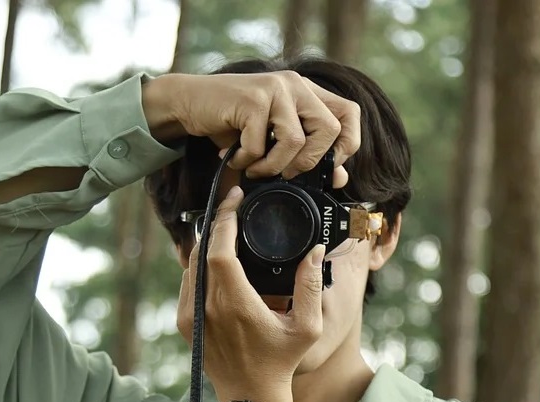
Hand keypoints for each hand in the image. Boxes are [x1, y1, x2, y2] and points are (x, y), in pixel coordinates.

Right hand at [142, 71, 360, 179]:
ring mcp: (275, 88)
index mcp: (306, 92)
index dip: (347, 144)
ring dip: (273, 166)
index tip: (327, 168)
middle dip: (309, 162)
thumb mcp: (272, 140)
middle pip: (330, 129)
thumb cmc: (232, 124)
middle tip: (285, 173)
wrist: (189, 103)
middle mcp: (295, 85)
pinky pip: (262, 144)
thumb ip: (305, 155)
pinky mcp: (253, 99)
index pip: (350, 113)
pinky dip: (247, 160)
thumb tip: (340, 178)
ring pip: (296, 141)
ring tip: (254, 169)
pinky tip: (234, 158)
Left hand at [176, 185, 324, 401]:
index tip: (234, 199)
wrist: (251, 398)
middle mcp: (208, 309)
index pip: (219, 249)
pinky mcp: (185, 325)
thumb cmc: (281, 363)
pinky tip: (215, 259)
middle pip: (203, 251)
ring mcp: (191, 317)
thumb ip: (311, 286)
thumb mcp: (307, 327)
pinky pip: (188, 283)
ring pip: (192, 265)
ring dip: (208, 245)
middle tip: (233, 207)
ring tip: (227, 230)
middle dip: (218, 225)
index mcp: (236, 305)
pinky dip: (199, 267)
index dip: (225, 219)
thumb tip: (313, 251)